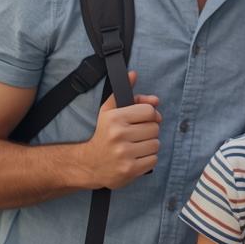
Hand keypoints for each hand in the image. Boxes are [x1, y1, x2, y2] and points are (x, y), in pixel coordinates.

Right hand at [78, 71, 161, 189]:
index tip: (145, 119)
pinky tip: (136, 157)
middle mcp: (119, 135)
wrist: (88, 164)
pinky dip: (148, 159)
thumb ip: (122, 93)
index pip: (149, 111)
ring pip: (156, 144)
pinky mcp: (130, 169)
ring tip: (136, 146)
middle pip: (154, 128)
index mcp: (115, 118)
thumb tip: (133, 74)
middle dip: (149, 131)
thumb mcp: (108, 111)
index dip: (150, 115)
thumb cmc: (102, 135)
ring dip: (149, 145)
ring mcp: (125, 154)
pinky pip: (154, 159)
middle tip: (138, 135)